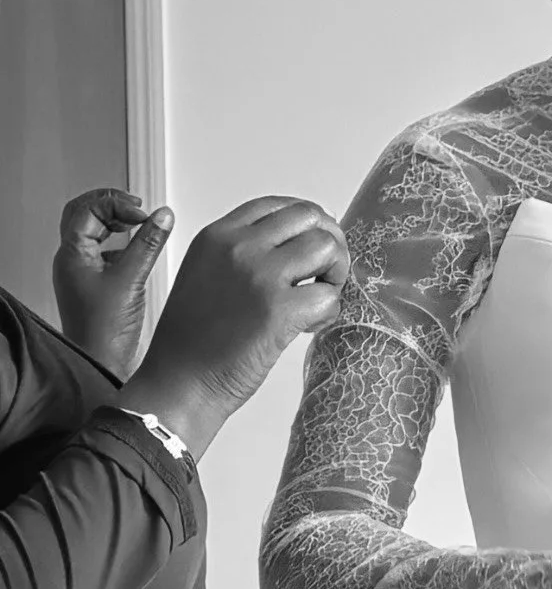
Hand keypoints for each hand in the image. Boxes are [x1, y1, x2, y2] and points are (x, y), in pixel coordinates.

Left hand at [51, 187, 174, 378]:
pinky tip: (137, 252)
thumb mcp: (131, 279)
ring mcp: (81, 274)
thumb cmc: (104, 333)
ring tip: (138, 224)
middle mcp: (72, 261)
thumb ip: (149, 243)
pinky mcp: (94, 287)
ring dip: (115, 224)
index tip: (143, 213)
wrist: (101, 366)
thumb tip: (162, 217)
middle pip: (84, 214)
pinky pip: (103, 254)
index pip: (88, 209)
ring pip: (93, 233)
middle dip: (112, 206)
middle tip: (136, 208)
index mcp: (72, 254)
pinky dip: (120, 245)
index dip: (117, 204)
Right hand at [118, 196, 349, 459]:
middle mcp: (239, 246)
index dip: (306, 222)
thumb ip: (240, 256)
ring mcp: (260, 274)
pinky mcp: (280, 309)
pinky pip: (329, 295)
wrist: (179, 383)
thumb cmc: (192, 342)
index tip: (313, 245)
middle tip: (327, 274)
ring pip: (326, 247)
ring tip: (319, 300)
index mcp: (218, 235)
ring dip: (336, 273)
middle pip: (309, 216)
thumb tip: (292, 252)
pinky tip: (310, 326)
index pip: (277, 205)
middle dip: (329, 243)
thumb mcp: (205, 276)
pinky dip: (330, 310)